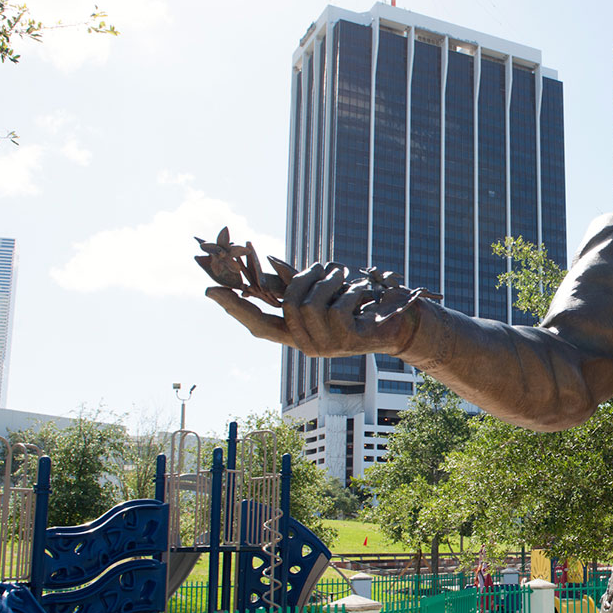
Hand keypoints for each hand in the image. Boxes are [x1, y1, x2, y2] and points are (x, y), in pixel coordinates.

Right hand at [206, 262, 423, 357]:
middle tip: (326, 267)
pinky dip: (351, 289)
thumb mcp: (326, 295)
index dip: (236, 309)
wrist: (401, 324)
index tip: (211, 290)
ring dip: (332, 280)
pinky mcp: (347, 340)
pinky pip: (338, 304)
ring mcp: (327, 346)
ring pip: (312, 302)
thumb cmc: (362, 307)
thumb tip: (267, 268)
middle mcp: (308, 345)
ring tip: (347, 277)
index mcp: (297, 335)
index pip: (259, 326)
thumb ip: (299, 286)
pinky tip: (364, 293)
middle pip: (288, 304)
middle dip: (307, 277)